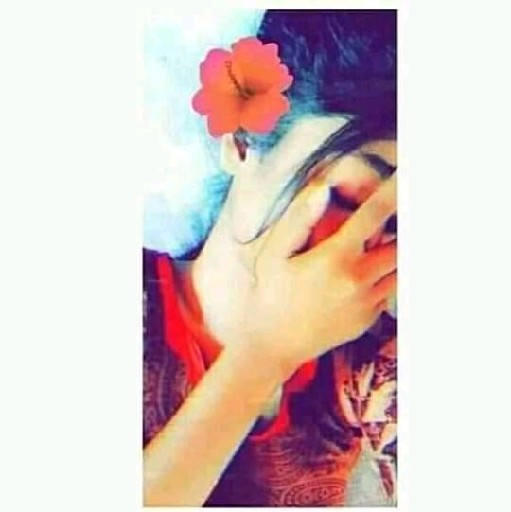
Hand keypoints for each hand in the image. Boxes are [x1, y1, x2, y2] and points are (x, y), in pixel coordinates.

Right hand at [196, 174, 396, 380]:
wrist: (275, 345)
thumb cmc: (271, 295)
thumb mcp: (274, 255)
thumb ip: (298, 220)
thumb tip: (321, 190)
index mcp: (335, 259)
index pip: (373, 217)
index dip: (395, 193)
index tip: (409, 176)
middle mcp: (359, 280)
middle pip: (402, 247)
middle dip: (406, 228)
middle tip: (403, 215)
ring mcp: (367, 303)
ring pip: (401, 270)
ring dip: (398, 253)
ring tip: (384, 243)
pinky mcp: (369, 318)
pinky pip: (389, 291)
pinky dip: (386, 276)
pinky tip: (367, 272)